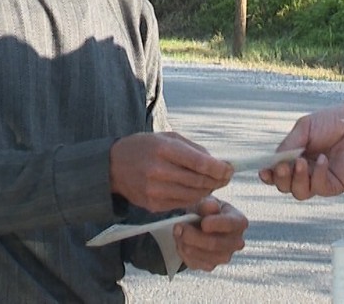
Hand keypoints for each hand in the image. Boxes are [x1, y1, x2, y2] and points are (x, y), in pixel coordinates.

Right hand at [109, 132, 233, 212]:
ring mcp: (155, 191)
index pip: (200, 163)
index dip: (219, 168)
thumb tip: (218, 163)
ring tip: (213, 183)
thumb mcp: (168, 137)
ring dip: (208, 190)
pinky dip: (193, 198)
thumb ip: (194, 149)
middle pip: (199, 181)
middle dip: (217, 180)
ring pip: (193, 195)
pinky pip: (182, 204)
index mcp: (164, 149)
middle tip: (226, 177)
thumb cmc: (144, 147)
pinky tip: (196, 190)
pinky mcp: (153, 205)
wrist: (113, 166)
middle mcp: (159, 171)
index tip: (230, 169)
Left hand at [174, 197, 247, 270]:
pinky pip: (194, 263)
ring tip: (177, 232)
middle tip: (178, 226)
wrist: (199, 223)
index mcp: (239, 222)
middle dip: (192, 236)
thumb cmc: (205, 210)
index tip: (203, 222)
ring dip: (185, 244)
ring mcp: (224, 257)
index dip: (216, 224)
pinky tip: (180, 241)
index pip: (230, 225)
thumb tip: (211, 206)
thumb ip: (208, 204)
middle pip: (214, 244)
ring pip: (202, 255)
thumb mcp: (206, 202)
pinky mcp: (210, 266)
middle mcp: (236, 242)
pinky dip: (183, 253)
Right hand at [259, 103, 343, 199]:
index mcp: (292, 158)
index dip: (268, 176)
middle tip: (283, 167)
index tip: (264, 172)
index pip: (275, 173)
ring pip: (299, 192)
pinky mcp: (333, 185)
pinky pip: (319, 187)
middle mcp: (303, 172)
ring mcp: (317, 180)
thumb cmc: (329, 123)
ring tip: (302, 162)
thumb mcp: (304, 128)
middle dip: (281, 179)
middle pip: (284, 186)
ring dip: (297, 179)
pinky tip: (323, 160)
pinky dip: (318, 175)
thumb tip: (274, 161)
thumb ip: (289, 144)